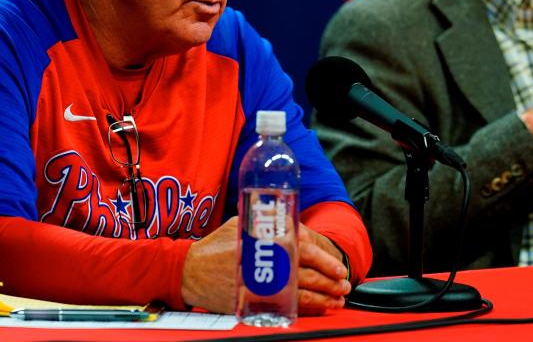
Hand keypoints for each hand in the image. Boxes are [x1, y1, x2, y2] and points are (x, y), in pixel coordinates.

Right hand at [180, 218, 351, 314]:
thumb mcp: (241, 224)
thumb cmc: (216, 246)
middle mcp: (263, 263)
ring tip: (337, 299)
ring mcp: (259, 284)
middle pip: (306, 273)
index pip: (302, 249)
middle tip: (344, 284)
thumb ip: (269, 223)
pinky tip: (319, 308)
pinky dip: (306, 309)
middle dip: (329, 280)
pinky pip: (286, 308)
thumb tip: (296, 226)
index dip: (324, 260)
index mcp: (263, 241)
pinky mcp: (254, 302)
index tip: (338, 268)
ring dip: (323, 297)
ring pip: (300, 293)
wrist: (189, 271)